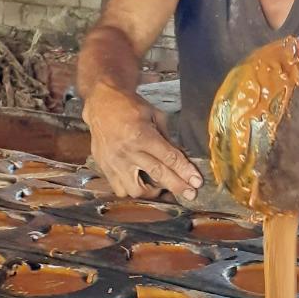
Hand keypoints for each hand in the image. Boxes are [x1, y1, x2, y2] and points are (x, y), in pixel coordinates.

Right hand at [83, 82, 201, 199]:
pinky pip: (119, 189)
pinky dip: (131, 190)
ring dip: (151, 192)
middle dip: (177, 186)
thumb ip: (167, 138)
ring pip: (135, 190)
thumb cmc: (130, 107)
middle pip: (157, 175)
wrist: (102, 103)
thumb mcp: (154, 115)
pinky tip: (140, 183)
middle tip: (191, 194)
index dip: (185, 172)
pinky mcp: (104, 167)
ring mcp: (113, 161)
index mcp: (141, 135)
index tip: (196, 182)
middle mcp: (127, 151)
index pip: (169, 158)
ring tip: (161, 188)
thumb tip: (182, 159)